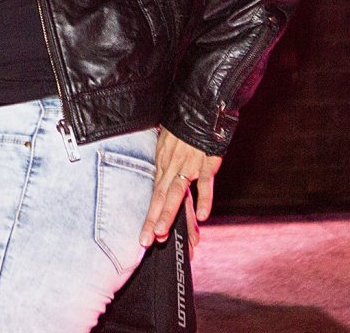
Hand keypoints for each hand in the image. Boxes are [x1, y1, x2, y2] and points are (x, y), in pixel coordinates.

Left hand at [141, 129, 220, 245]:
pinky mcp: (207, 161)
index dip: (149, 215)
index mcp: (163, 165)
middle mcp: (172, 167)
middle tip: (146, 241)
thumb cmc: (182, 128)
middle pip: (160, 197)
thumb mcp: (167, 146)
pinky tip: (203, 216)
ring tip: (161, 232)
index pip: (154, 194)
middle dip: (153, 220)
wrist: (198, 108)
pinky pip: (205, 182)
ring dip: (168, 213)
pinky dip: (204, 198)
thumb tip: (163, 186)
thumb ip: (167, 167)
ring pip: (176, 192)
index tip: (143, 237)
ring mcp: (189, 165)